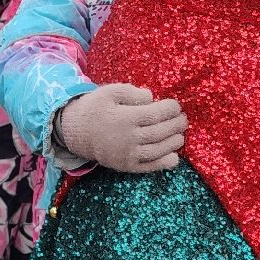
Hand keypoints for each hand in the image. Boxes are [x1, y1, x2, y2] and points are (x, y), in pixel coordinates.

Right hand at [54, 83, 186, 172]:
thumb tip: (151, 97)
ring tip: (180, 135)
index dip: (170, 109)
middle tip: (183, 119)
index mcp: (125, 117)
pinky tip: (174, 157)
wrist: (76, 133)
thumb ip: (131, 92)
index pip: (155, 114)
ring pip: (158, 150)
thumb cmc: (94, 108)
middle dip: (176, 125)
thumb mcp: (108, 92)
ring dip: (173, 143)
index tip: (176, 105)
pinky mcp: (126, 166)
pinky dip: (164, 163)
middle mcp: (128, 137)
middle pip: (160, 132)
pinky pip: (149, 167)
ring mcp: (128, 154)